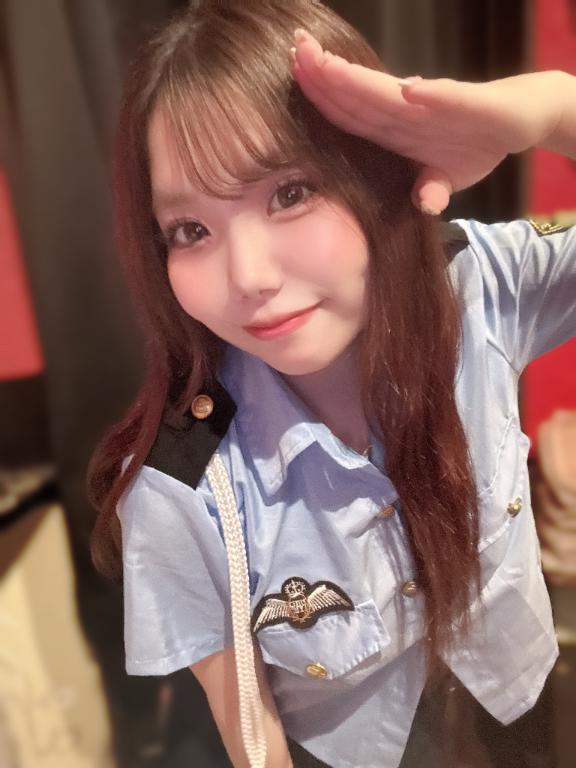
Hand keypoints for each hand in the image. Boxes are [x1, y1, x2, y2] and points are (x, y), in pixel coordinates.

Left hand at [291, 29, 562, 213]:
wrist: (518, 123)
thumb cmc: (472, 147)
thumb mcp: (445, 179)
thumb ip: (427, 190)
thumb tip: (423, 205)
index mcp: (394, 128)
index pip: (349, 111)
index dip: (321, 96)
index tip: (293, 75)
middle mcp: (406, 111)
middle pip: (357, 94)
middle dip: (323, 73)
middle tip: (294, 47)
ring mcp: (433, 105)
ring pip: (388, 92)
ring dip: (356, 78)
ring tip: (323, 59)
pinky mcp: (468, 104)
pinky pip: (445, 99)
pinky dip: (427, 96)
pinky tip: (407, 89)